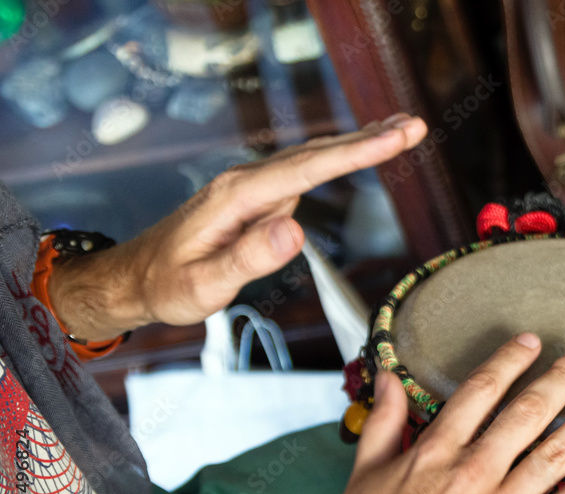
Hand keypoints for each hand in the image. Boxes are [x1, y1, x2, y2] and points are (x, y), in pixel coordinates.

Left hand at [47, 113, 426, 340]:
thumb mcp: (204, 285)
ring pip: (313, 157)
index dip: (355, 153)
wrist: (136, 276)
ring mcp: (252, 187)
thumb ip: (249, 258)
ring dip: (358, 142)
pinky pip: (305, 171)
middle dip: (369, 138)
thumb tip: (296, 229)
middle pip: (316, 153)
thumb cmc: (168, 284)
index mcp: (238, 196)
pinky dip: (337, 157)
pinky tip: (358, 150)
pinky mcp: (257, 197)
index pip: (307, 169)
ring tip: (402, 129)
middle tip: (416, 125)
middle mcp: (247, 182)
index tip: (395, 138)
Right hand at [262, 334, 564, 493]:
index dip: (510, 361)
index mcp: (435, 452)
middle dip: (563, 377)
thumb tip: (387, 374)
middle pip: (529, 412)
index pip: (480, 391)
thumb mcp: (362, 475)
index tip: (532, 342)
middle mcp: (473, 471)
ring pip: (558, 450)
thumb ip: (383, 421)